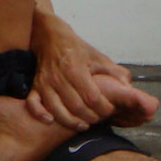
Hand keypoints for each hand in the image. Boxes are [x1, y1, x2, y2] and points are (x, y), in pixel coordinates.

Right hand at [27, 11, 158, 130]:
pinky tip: (51, 121)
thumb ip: (114, 72)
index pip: (92, 97)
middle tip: (99, 119)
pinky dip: (40, 114)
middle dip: (91, 117)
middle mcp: (59, 77)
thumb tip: (128, 86)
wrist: (50, 36)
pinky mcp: (35, 86)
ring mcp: (45, 83)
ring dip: (71, 122)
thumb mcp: (97, 56)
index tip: (110, 110)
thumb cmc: (75, 49)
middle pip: (76, 107)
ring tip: (83, 125)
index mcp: (76, 68)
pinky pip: (33, 104)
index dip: (103, 108)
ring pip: (57, 110)